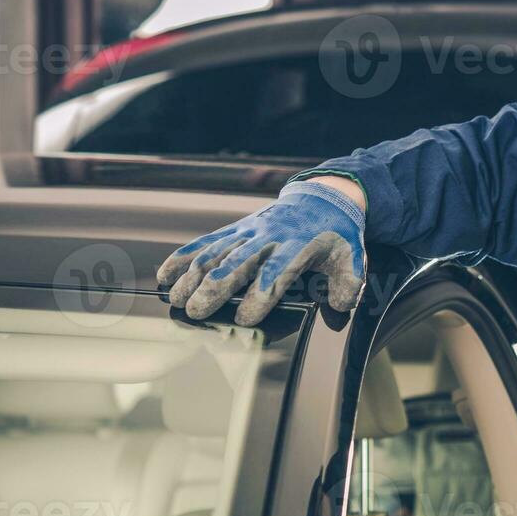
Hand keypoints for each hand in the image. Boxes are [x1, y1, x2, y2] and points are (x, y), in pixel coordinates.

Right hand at [157, 180, 365, 325]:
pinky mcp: (235, 230)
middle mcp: (267, 237)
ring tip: (175, 299)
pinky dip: (182, 257)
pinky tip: (164, 275)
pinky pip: (205, 242)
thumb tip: (340, 306)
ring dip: (191, 276)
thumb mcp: (352, 256)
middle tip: (194, 312)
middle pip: (235, 263)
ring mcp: (247, 232)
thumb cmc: (335, 233)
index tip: (245, 318)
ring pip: (214, 253)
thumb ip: (348, 284)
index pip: (275, 272)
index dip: (259, 295)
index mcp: (296, 245)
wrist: (322, 197)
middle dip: (212, 288)